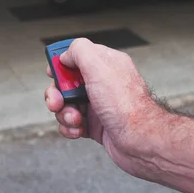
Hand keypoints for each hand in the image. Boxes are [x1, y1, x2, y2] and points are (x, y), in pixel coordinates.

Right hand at [44, 38, 167, 180]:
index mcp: (106, 64)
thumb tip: (66, 54)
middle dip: (57, 93)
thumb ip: (79, 51)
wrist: (140, 141)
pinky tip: (79, 130)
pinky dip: (70, 127)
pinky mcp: (96, 125)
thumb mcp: (99, 66)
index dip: (62, 62)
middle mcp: (103, 83)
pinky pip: (72, 123)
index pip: (78, 55)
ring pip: (67, 104)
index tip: (53, 71)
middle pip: (67, 82)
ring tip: (75, 119)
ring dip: (64, 113)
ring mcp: (99, 105)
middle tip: (57, 102)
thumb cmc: (125, 106)